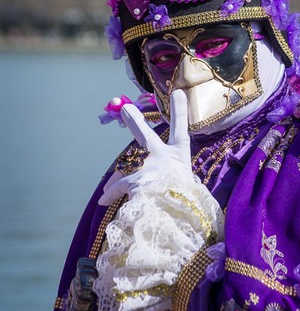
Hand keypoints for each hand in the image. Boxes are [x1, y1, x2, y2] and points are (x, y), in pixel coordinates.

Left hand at [98, 89, 191, 205]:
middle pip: (144, 134)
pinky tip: (103, 200)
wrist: (177, 217)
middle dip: (134, 121)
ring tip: (106, 192)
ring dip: (115, 180)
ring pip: (125, 166)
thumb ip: (170, 178)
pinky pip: (118, 186)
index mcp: (179, 155)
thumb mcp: (185, 186)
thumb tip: (158, 180)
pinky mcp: (133, 178)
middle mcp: (162, 155)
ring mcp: (147, 165)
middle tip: (127, 110)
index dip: (180, 110)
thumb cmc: (184, 202)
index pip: (181, 128)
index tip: (178, 93)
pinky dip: (110, 194)